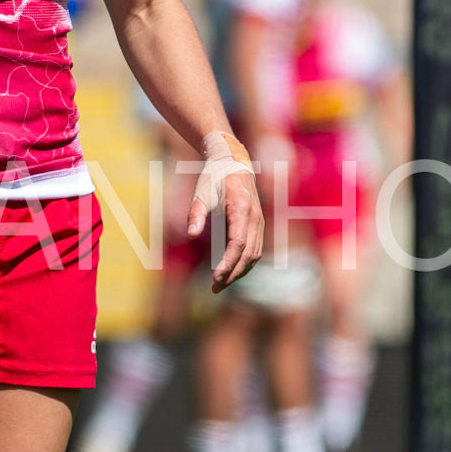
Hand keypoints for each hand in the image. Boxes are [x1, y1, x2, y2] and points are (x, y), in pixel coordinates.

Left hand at [188, 146, 263, 290]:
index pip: (237, 243)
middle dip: (232, 274)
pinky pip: (255, 250)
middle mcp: (255, 217)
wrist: (232, 163)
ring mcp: (259, 221)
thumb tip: (191, 234)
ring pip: (254, 255)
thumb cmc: (213, 178)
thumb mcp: (200, 193)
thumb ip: (196, 213)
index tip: (215, 277)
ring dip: (239, 272)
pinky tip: (230, 272)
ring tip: (220, 285)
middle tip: (214, 289)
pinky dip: (244, 264)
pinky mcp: (259, 225)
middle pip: (248, 254)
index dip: (228, 263)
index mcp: (241, 208)